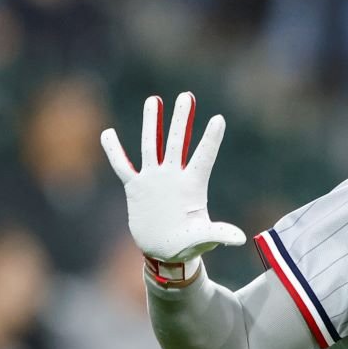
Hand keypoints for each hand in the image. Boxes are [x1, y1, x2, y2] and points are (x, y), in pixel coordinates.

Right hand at [100, 93, 244, 263]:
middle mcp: (173, 176)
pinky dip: (114, 151)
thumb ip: (219, 234)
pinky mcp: (136, 187)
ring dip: (152, 123)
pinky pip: (122, 165)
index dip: (211, 139)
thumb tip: (240, 239)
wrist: (164, 252)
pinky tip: (107, 133)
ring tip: (154, 100)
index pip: (203, 156)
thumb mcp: (204, 239)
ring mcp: (154, 179)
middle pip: (177, 142)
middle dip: (181, 119)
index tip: (219, 119)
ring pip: (151, 145)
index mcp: (192, 185)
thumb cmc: (188, 244)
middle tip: (187, 96)